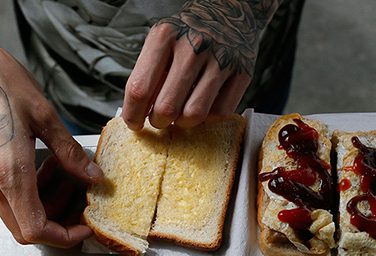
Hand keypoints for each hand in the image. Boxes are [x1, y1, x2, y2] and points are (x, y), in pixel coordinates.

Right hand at [0, 1, 101, 247]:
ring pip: (15, 213)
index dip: (63, 237)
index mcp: (7, 172)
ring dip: (44, 204)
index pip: (34, 229)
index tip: (83, 228)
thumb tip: (94, 178)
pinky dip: (28, 192)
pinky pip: (4, 196)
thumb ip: (70, 153)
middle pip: (24, 229)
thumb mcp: (45, 115)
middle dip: (57, 224)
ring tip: (65, 174)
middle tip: (79, 203)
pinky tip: (43, 166)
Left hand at [122, 0, 277, 130]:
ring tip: (180, 115)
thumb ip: (148, 72)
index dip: (133, 114)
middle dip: (158, 122)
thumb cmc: (189, 32)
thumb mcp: (161, 40)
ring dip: (182, 123)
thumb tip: (138, 112)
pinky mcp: (242, 73)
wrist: (229, 11)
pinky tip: (202, 106)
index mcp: (165, 36)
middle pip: (166, 107)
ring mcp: (221, 60)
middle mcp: (194, 46)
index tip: (134, 123)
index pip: (140, 88)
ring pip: (194, 114)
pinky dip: (208, 118)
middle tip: (159, 119)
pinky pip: (220, 113)